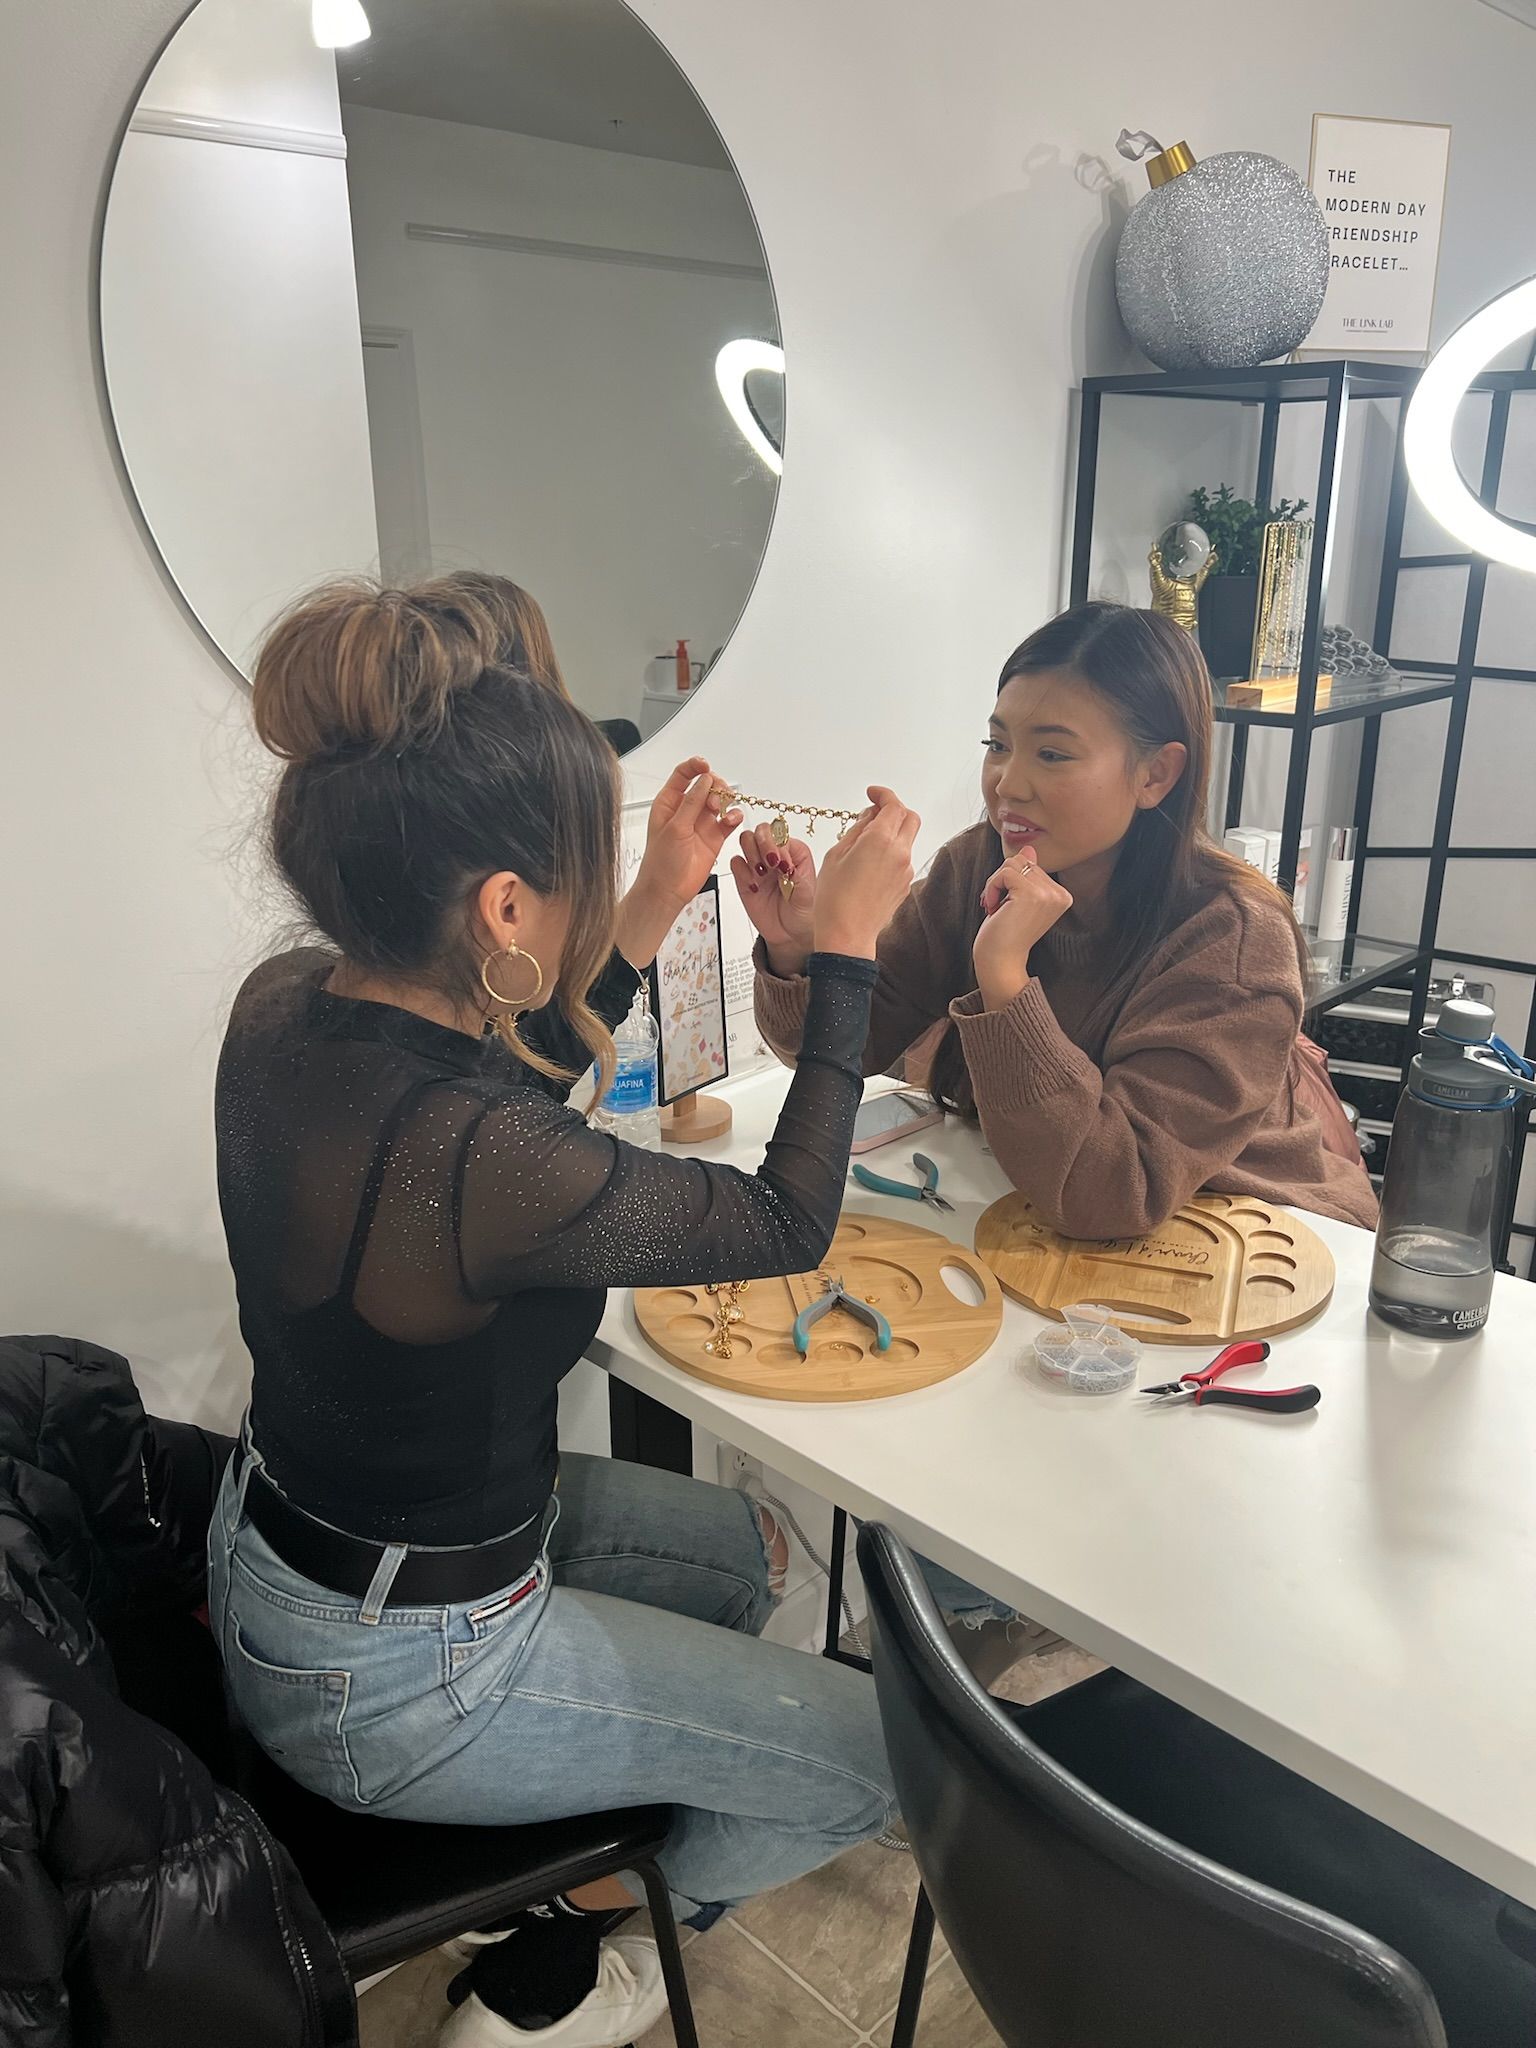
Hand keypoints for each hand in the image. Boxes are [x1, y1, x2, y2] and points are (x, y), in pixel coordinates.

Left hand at [617, 759, 740, 968]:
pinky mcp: (714, 837)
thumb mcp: (675, 828)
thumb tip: (705, 780)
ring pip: (720, 800)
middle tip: (716, 800)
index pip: (683, 775)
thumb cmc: (660, 863)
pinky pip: (728, 820)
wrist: (667, 891)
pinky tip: (731, 820)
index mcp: (669, 803)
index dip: (695, 766)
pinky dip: (733, 817)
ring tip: (722, 813)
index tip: (706, 765)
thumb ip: (692, 802)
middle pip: (707, 785)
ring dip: (725, 801)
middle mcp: (686, 810)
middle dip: (715, 787)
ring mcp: (701, 823)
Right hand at [730, 822, 817, 974]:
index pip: (782, 834)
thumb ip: (797, 876)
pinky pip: (735, 862)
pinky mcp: (744, 877)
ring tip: (761, 875)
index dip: (779, 845)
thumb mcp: (807, 895)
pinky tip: (754, 886)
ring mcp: (759, 864)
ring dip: (751, 854)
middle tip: (768, 865)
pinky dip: (741, 871)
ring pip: (746, 840)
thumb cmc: (804, 912)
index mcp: (795, 852)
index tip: (782, 865)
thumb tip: (785, 862)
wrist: (790, 935)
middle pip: (762, 831)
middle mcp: (775, 853)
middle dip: (763, 843)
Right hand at [812, 788, 919, 959]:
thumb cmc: (835, 899)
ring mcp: (905, 870)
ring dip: (893, 832)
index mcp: (880, 840)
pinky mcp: (905, 885)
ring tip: (866, 843)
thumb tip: (868, 817)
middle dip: (894, 810)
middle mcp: (899, 853)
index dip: (883, 795)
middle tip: (874, 813)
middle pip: (910, 817)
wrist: (847, 935)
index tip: (872, 794)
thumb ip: (856, 830)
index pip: (893, 805)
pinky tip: (870, 863)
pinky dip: (892, 852)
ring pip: (908, 838)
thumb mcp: (835, 855)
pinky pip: (903, 859)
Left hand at [972, 853, 1072, 1009]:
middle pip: (1022, 861)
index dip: (1010, 881)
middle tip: (997, 905)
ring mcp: (1048, 894)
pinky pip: (1004, 872)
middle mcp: (1059, 894)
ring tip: (995, 906)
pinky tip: (992, 906)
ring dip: (995, 883)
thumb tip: (1029, 848)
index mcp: (1061, 896)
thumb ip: (1026, 874)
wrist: (1001, 962)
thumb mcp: (1017, 899)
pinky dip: (992, 887)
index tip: (1005, 904)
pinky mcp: (1031, 895)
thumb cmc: (1005, 934)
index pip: (1031, 865)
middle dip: (1001, 880)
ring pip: (1012, 863)